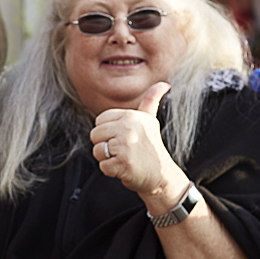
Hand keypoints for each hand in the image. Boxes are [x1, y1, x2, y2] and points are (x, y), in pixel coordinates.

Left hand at [90, 83, 186, 200]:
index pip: (99, 121)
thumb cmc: (151, 147)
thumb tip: (164, 83)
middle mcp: (128, 128)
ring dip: (107, 159)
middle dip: (105, 146)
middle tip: (123, 150)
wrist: (162, 175)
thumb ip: (152, 99)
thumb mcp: (151, 120)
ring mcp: (125, 146)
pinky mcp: (123, 164)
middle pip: (95, 135)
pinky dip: (111, 171)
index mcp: (130, 116)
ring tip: (124, 159)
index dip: (107, 132)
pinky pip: (103, 166)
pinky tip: (125, 169)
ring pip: (97, 151)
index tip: (123, 138)